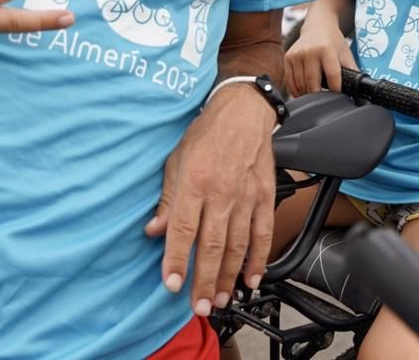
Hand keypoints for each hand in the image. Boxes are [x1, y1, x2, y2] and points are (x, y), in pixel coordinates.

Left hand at [145, 86, 276, 316]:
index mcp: (194, 182)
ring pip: (237, 245)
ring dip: (228, 276)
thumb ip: (167, 199)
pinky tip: (251, 278)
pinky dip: (258, 259)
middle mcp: (220, 192)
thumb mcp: (175, 161)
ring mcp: (245, 196)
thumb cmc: (205, 134)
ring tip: (219, 299)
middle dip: (203, 280)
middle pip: (211, 244)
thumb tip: (153, 230)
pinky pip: (262, 233)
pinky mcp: (264, 197)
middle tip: (198, 306)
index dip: (176, 260)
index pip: (182, 229)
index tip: (172, 284)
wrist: (243, 111)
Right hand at [284, 8, 357, 94]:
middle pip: (312, 83)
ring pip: (300, 84)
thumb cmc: (333, 42)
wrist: (318, 26)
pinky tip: (303, 92)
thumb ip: (352, 70)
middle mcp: (309, 51)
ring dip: (307, 94)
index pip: (332, 76)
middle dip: (319, 96)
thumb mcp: (345, 53)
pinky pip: (289, 81)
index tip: (338, 97)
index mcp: (326, 50)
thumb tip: (360, 88)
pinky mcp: (288, 58)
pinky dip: (295, 90)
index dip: (336, 90)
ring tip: (315, 97)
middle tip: (325, 101)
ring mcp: (297, 55)